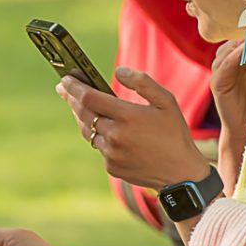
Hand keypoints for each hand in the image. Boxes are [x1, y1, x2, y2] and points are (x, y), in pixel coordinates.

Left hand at [57, 71, 208, 189]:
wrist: (181, 174)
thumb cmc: (175, 133)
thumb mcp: (166, 101)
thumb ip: (142, 82)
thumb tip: (118, 71)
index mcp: (127, 116)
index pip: (89, 97)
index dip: (74, 86)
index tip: (65, 78)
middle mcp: (115, 136)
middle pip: (83, 113)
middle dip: (71, 98)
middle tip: (63, 88)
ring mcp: (111, 154)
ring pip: (88, 131)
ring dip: (82, 117)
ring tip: (79, 105)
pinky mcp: (111, 167)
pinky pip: (99, 147)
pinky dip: (98, 135)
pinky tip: (101, 127)